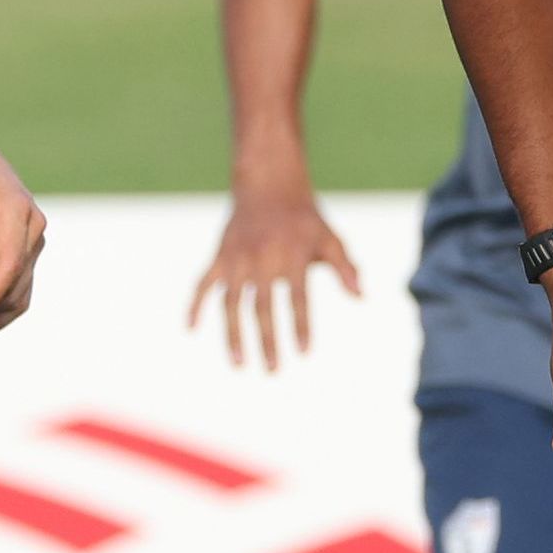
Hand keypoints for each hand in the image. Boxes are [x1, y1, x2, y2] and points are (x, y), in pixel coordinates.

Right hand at [187, 177, 362, 369]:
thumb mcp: (330, 237)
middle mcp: (262, 261)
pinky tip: (191, 329)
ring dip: (233, 336)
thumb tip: (361, 296)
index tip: (303, 353)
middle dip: (268, 342)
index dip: (301, 327)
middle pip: (263, 310)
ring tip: (239, 363)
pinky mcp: (220, 256)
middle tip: (273, 370)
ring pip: (231, 305)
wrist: (268, 183)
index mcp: (292, 258)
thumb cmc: (304, 216)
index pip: (298, 300)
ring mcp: (237, 260)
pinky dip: (195, 305)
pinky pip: (203, 284)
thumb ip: (344, 267)